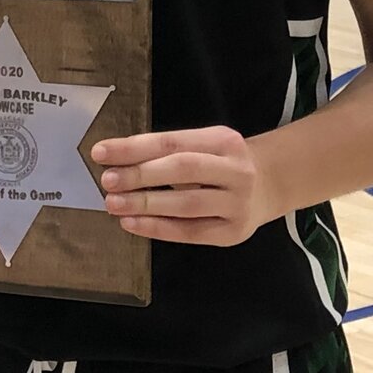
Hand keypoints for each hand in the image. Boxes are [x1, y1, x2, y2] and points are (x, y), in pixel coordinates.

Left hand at [91, 126, 276, 246]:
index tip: (101, 152)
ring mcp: (238, 203)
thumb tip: (117, 162)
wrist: (272, 184)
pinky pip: (190, 232)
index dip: (134, 148)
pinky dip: (158, 228)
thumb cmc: (224, 163)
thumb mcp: (206, 145)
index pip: (173, 142)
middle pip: (182, 170)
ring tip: (114, 204)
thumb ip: (169, 152)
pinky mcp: (234, 232)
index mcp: (224, 140)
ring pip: (186, 205)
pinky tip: (132, 224)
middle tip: (107, 181)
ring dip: (145, 205)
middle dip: (140, 175)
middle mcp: (236, 170)